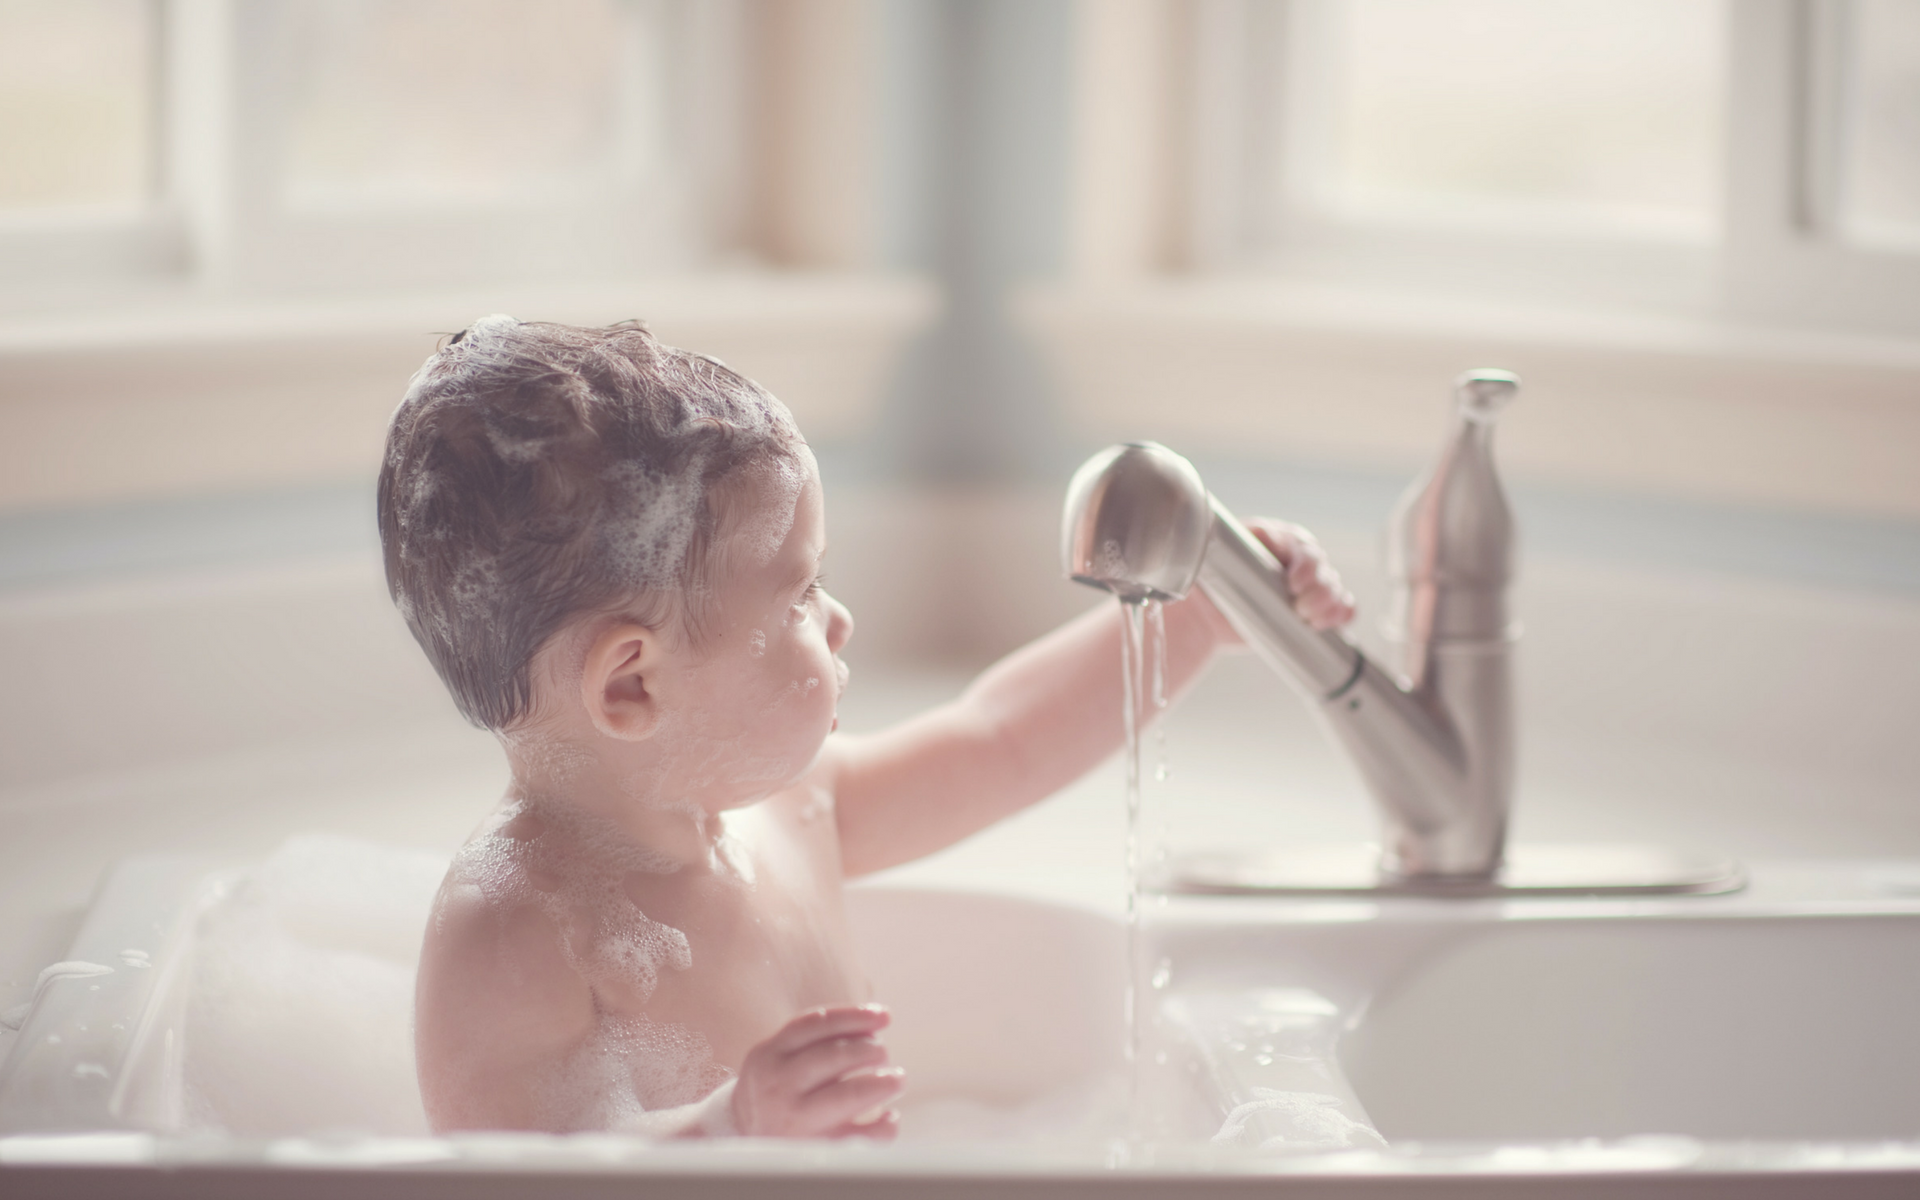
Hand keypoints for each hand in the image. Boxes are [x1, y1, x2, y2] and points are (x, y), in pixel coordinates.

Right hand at [731, 1005, 904, 1138]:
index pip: (814, 1024)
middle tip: (883, 1053)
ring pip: (847, 1095)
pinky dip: (883, 1125)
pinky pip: (858, 1137)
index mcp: (769, 1054)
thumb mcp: (781, 1056)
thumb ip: (819, 1038)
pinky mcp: (812, 1150)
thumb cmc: (779, 1088)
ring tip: (898, 1079)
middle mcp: (778, 1085)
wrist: (742, 1137)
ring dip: (882, 1083)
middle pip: (833, 1057)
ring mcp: (794, 1120)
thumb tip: (874, 1023)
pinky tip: (889, 1117)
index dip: (853, 1015)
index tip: (884, 1016)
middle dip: (869, 1050)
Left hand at [1201, 518, 1355, 638]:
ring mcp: (1312, 587)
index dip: (1306, 567)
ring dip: (1329, 607)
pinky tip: (1326, 624)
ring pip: (1337, 592)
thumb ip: (1240, 537)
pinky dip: (1342, 615)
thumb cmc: (1214, 573)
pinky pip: (1343, 609)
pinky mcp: (1315, 611)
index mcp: (1285, 542)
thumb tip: (1267, 535)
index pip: (1306, 550)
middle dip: (1318, 593)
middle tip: (1299, 608)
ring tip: (1307, 620)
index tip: (1293, 584)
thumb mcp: (1220, 549)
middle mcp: (1304, 562)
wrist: (1209, 611)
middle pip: (1326, 573)